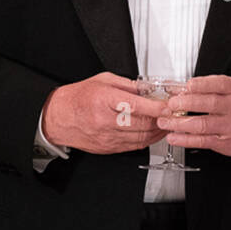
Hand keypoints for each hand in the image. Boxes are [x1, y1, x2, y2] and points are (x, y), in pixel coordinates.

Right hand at [40, 72, 166, 153]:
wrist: (57, 118)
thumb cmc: (77, 98)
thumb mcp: (103, 81)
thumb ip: (128, 85)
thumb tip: (149, 90)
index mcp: (104, 100)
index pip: (137, 106)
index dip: (157, 108)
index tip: (170, 106)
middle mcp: (105, 121)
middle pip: (142, 124)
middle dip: (162, 120)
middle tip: (174, 114)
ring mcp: (107, 137)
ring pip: (142, 138)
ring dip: (158, 132)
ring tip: (167, 124)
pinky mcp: (108, 148)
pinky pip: (134, 146)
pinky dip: (148, 140)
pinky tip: (154, 132)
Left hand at [157, 74, 230, 157]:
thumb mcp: (229, 92)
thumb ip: (207, 89)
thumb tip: (178, 88)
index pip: (219, 85)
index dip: (201, 85)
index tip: (187, 85)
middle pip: (210, 104)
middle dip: (187, 103)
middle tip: (172, 104)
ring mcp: (228, 126)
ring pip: (203, 124)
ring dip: (180, 123)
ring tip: (166, 121)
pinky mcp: (223, 142)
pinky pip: (202, 141)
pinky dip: (185, 140)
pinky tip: (173, 137)